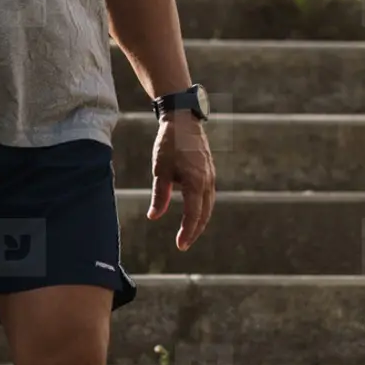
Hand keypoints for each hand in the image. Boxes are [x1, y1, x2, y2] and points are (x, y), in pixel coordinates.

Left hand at [148, 111, 214, 249]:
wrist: (183, 118)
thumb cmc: (169, 143)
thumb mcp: (160, 170)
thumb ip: (159, 195)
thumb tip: (154, 216)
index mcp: (196, 182)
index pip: (193, 215)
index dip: (187, 232)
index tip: (180, 245)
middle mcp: (207, 181)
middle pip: (204, 213)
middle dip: (195, 230)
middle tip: (184, 244)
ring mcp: (210, 175)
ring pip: (208, 204)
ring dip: (200, 219)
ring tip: (189, 232)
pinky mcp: (209, 170)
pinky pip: (208, 194)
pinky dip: (202, 206)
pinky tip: (194, 210)